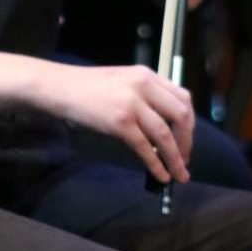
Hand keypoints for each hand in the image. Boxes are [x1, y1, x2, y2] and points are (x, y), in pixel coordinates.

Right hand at [37, 58, 192, 183]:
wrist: (60, 87)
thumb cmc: (88, 87)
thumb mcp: (123, 81)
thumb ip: (145, 95)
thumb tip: (163, 126)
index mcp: (147, 75)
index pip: (183, 98)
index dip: (190, 123)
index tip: (187, 139)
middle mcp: (144, 86)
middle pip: (180, 116)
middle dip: (187, 142)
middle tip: (185, 159)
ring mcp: (132, 104)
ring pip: (165, 135)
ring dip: (176, 158)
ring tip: (180, 174)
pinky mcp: (120, 122)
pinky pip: (145, 147)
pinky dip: (156, 164)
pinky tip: (160, 175)